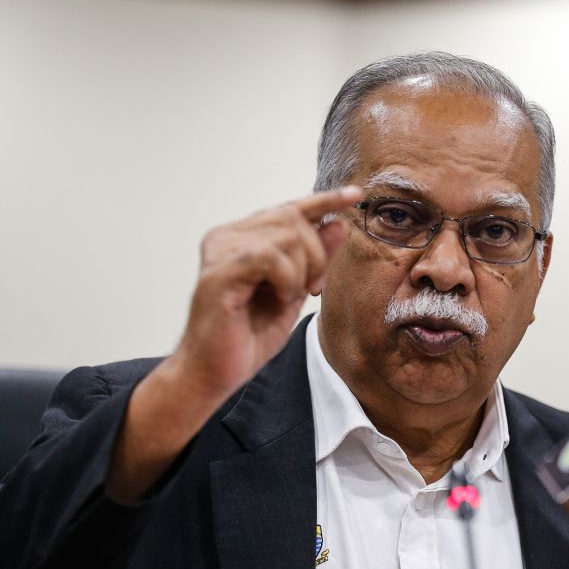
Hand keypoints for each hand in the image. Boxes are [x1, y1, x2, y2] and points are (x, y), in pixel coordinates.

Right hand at [169, 185, 361, 399]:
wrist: (214, 373)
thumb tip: (337, 224)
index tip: (354, 195)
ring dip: (302, 270)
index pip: (288, 209)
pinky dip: (286, 279)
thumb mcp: (294, 292)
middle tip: (312, 287)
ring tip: (287, 297)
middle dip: (316, 253)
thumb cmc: (247, 337)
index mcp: (241, 238)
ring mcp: (220, 251)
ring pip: (286, 235)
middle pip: (292, 217)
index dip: (324, 200)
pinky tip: (278, 298)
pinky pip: (270, 256)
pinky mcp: (219, 271)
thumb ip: (314, 259)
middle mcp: (227, 237)